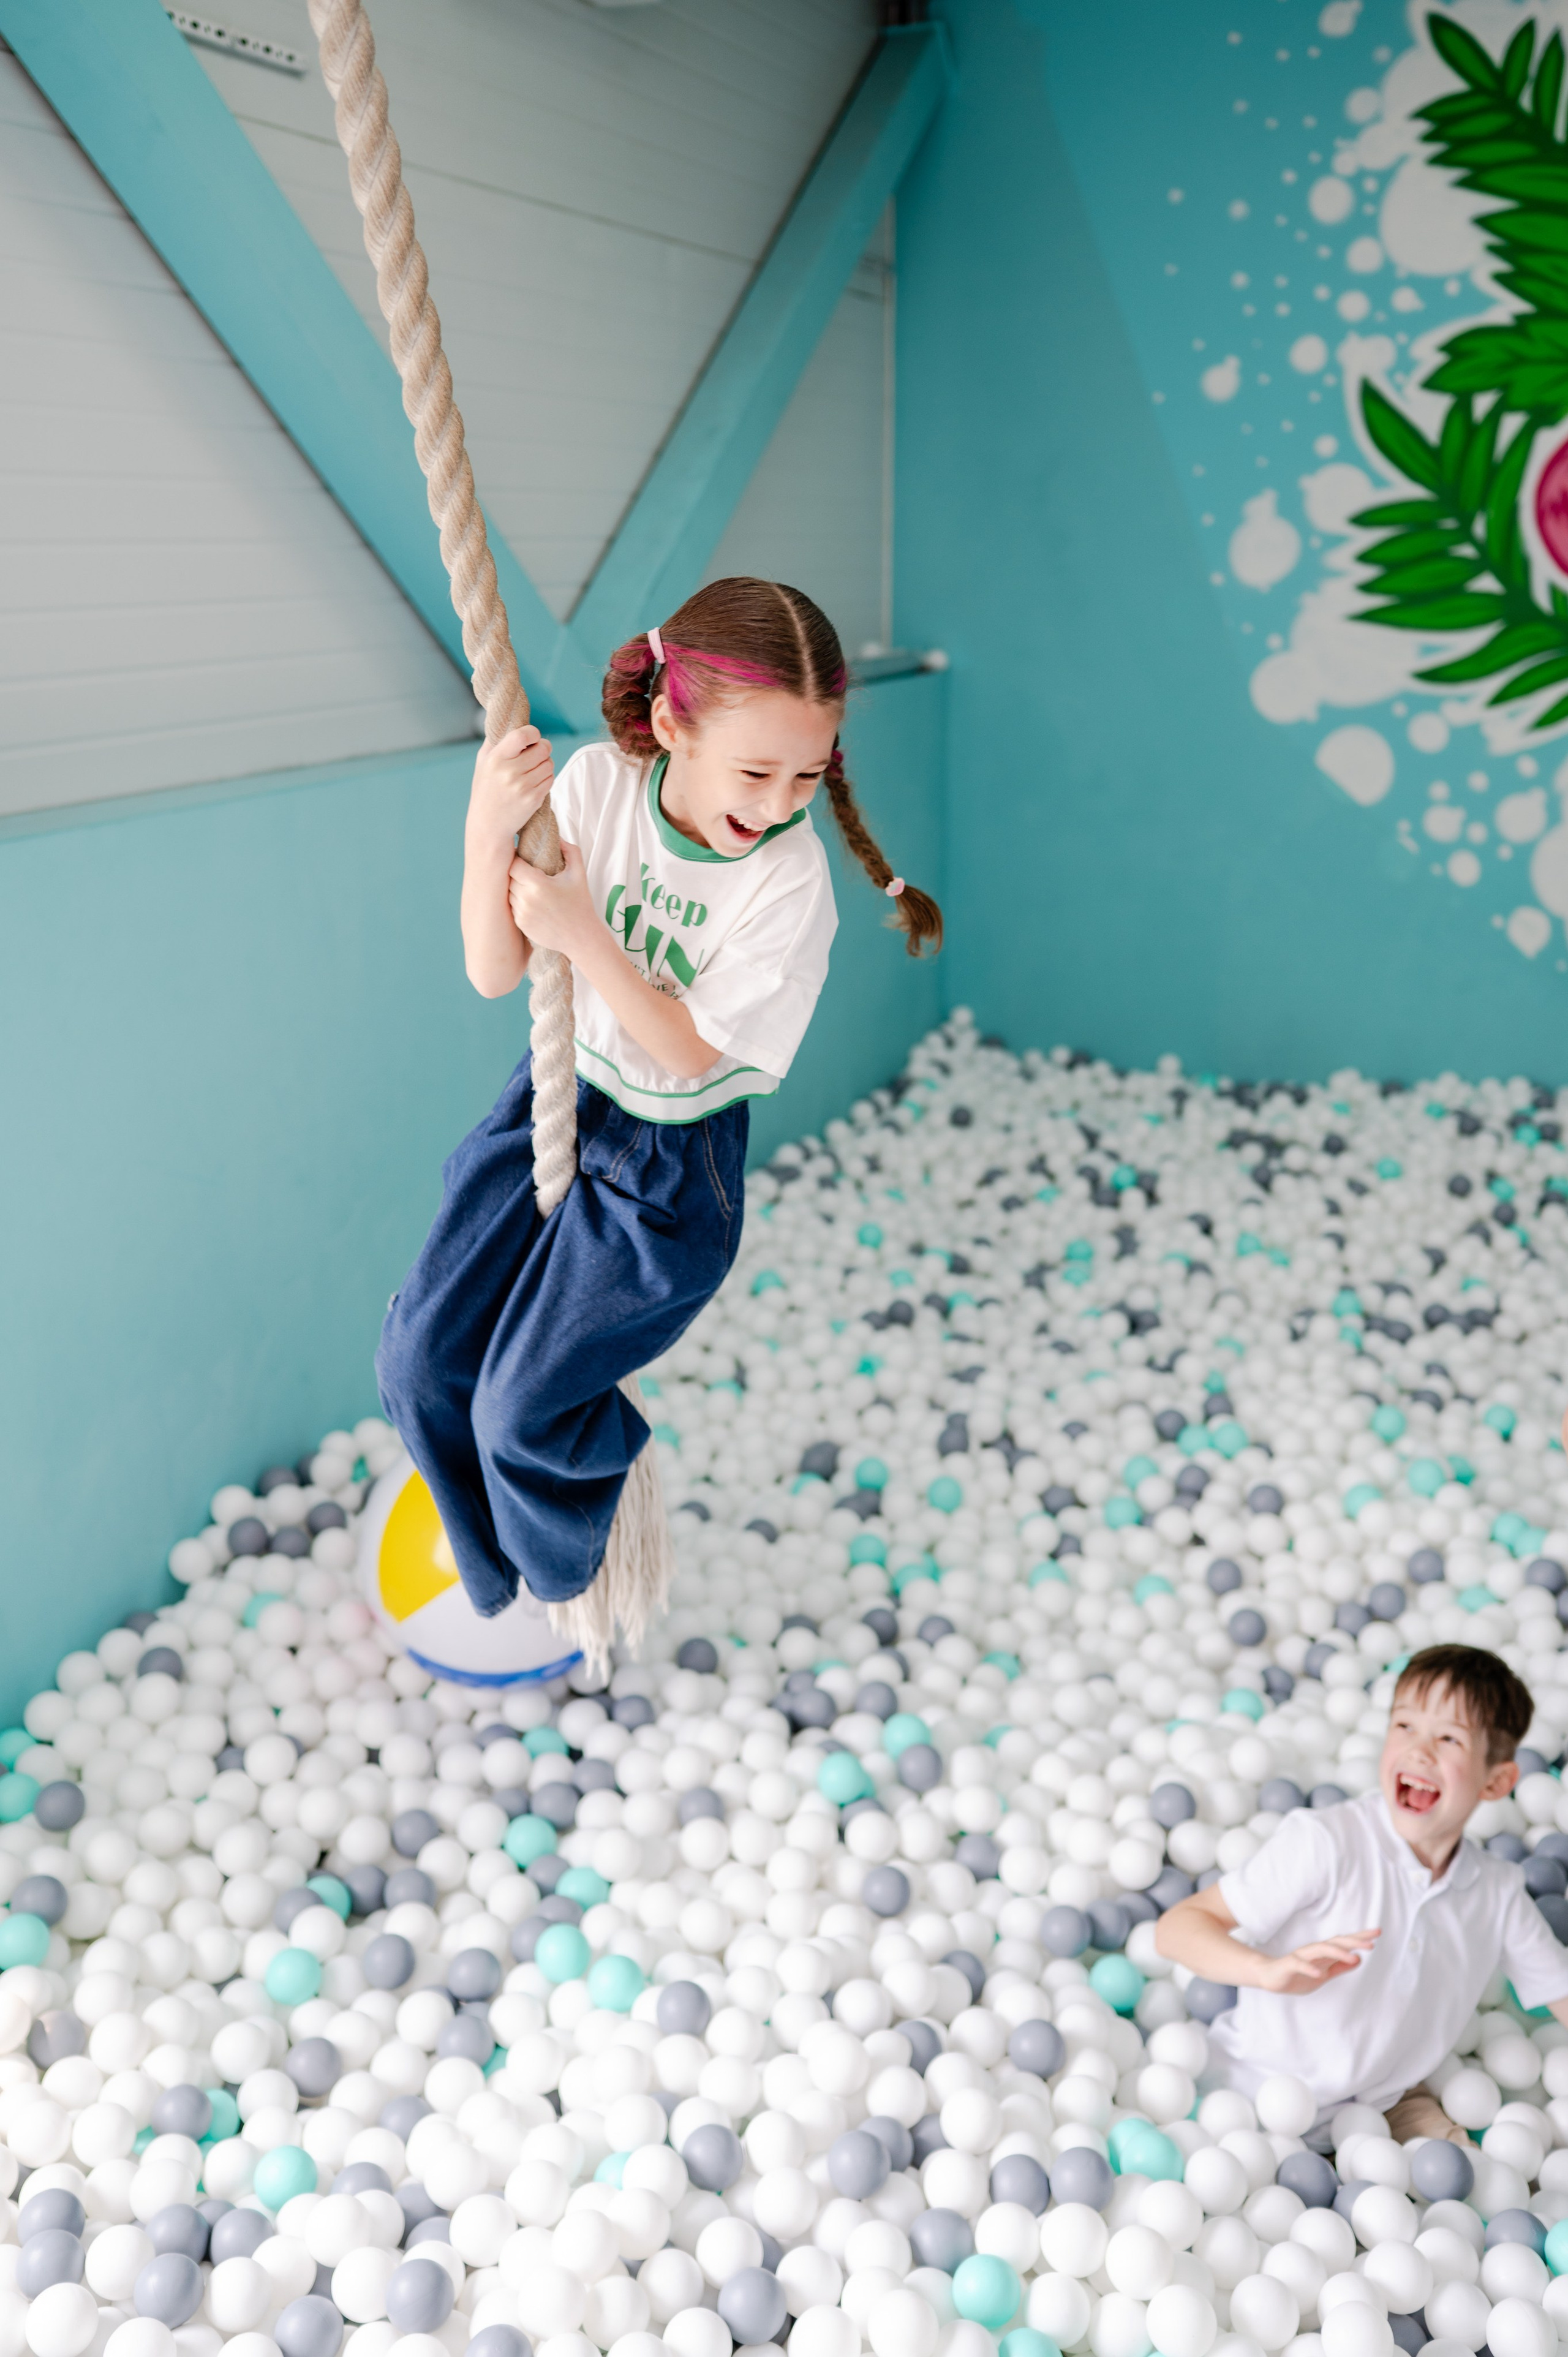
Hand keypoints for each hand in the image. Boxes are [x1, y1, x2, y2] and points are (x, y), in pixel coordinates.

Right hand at [470, 724, 553, 846]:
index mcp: (496, 759)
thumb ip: (494, 742)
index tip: (533, 737)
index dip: (533, 733)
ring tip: (534, 769)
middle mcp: (509, 772)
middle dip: (543, 748)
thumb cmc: (485, 790)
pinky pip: (550, 780)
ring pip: (549, 764)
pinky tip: (535, 782)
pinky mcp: (533, 800)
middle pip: (542, 749)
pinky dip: (546, 778)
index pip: (522, 735)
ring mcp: (523, 787)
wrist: (488, 826)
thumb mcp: (482, 763)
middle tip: (537, 753)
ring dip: (546, 764)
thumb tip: (507, 719)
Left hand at [508, 840, 596, 958]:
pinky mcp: (520, 924)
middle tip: (527, 872)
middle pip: (509, 878)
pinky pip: (512, 907)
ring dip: (516, 888)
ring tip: (530, 887)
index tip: (523, 858)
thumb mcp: (579, 874)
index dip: (516, 859)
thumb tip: (556, 837)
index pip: (513, 864)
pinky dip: (519, 903)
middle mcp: (526, 899)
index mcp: (538, 884)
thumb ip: (570, 851)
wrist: (581, 937)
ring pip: (508, 893)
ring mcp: (521, 913)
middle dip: (516, 873)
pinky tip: (532, 903)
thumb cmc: (581, 904)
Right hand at [1259, 1929, 1378, 1994]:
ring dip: (1337, 1953)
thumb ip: (1339, 1967)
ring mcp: (1302, 1956)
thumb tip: (1359, 1960)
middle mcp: (1314, 1951)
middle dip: (1353, 1941)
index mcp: (1324, 1953)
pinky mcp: (1289, 1964)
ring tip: (1352, 1957)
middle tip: (1371, 1943)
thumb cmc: (1297, 1975)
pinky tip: (1318, 1974)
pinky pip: (1300, 1965)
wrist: (1270, 1977)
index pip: (1344, 1943)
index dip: (1360, 1938)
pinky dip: (1309, 1969)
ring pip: (1320, 1950)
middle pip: (1336, 1942)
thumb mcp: (1323, 1974)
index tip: (1377, 1933)